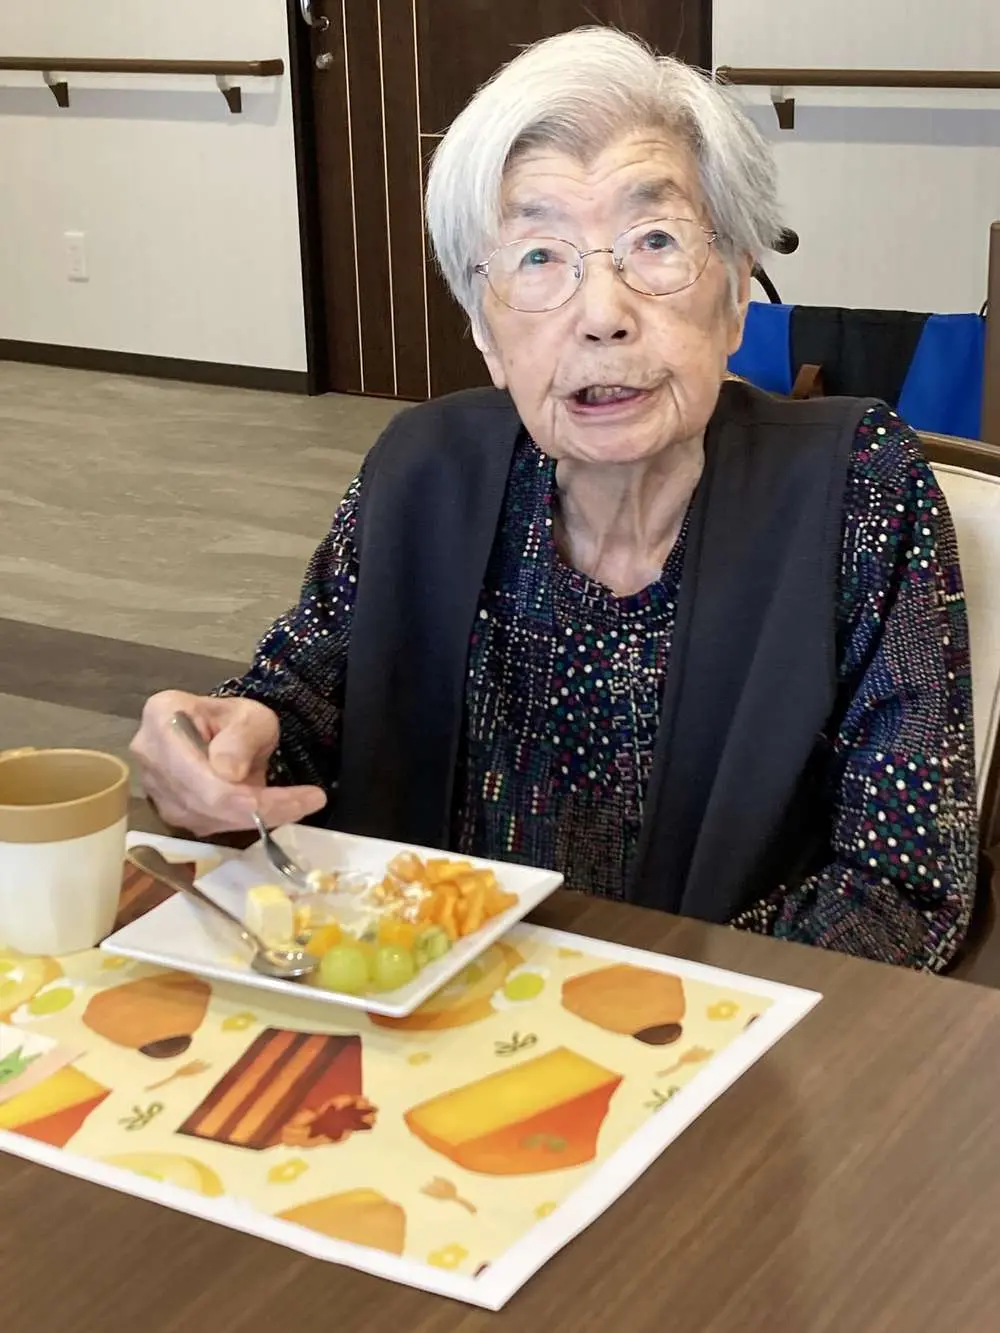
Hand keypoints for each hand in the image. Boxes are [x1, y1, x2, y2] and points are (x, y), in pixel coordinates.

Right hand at [130, 690, 327, 836]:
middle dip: (259, 810)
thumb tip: (227, 772)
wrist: (221, 730)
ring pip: (207, 819)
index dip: (247, 796)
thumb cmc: (235, 719)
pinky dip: (241, 821)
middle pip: (204, 801)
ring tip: (290, 800)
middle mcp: (148, 754)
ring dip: (253, 817)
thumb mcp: (253, 715)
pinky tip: (263, 808)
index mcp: (162, 717)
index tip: (302, 797)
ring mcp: (152, 786)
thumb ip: (242, 737)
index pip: (201, 772)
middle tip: (308, 802)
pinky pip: (206, 826)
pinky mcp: (166, 809)